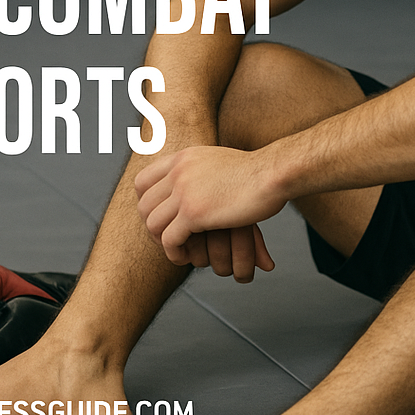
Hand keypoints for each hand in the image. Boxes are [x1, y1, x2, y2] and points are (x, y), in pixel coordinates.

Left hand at [134, 146, 282, 280]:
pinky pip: (169, 239)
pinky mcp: (194, 212)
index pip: (142, 181)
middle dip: (153, 227)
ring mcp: (184, 191)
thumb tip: (194, 183)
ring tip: (179, 250)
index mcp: (183, 157)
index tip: (160, 217)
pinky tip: (186, 257)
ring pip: (152, 224)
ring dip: (162, 242)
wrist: (272, 173)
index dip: (146, 204)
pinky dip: (174, 253)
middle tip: (169, 239)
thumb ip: (200, 170)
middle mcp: (178, 171)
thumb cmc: (256, 171)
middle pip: (144, 205)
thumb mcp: (218, 161)